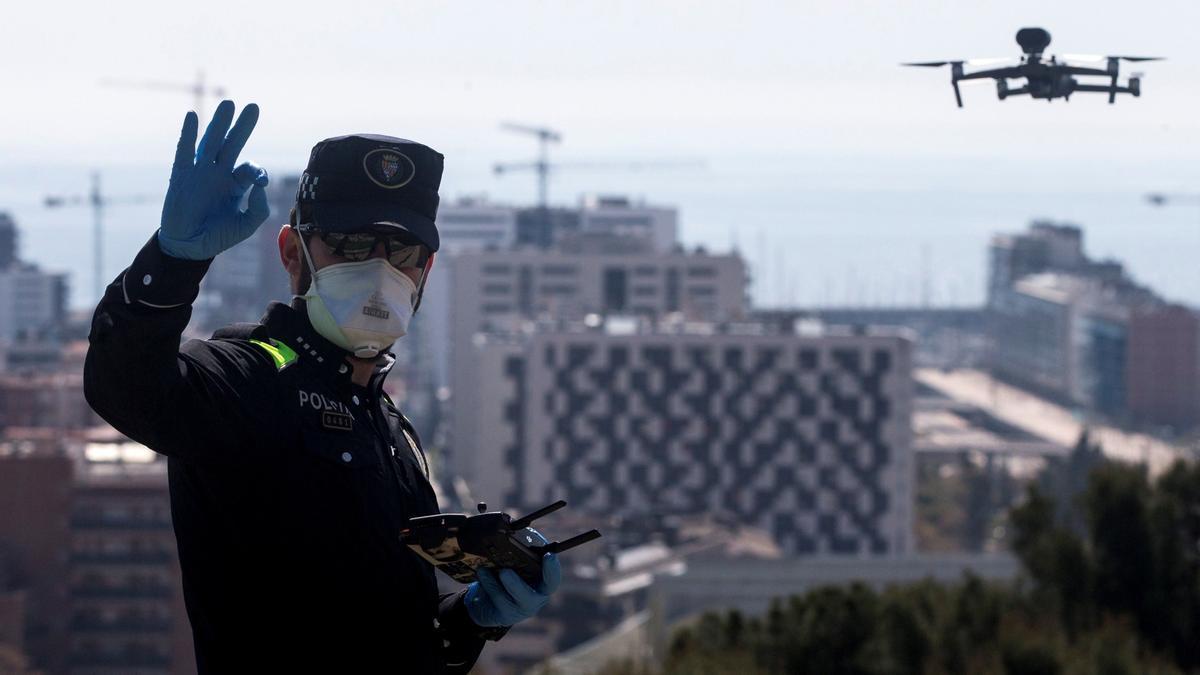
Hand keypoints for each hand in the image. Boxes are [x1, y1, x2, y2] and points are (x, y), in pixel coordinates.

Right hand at [157, 100, 269, 259]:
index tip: (260, 181)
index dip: (257, 171)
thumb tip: (261, 185)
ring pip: (211, 142)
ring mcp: (200, 172)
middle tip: (253, 107)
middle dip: (243, 127)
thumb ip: (259, 208)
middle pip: (233, 144)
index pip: (251, 169)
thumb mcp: (246, 226)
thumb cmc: (218, 236)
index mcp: (237, 185)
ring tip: (228, 104)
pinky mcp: (181, 175)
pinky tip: (193, 116)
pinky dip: (188, 133)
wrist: (189, 247)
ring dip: (219, 123)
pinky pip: (185, 151)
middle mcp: (219, 174)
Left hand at [465, 530, 561, 627]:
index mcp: (543, 585)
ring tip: (482, 569)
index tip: (548, 555)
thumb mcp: (518, 566)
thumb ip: (520, 555)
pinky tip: (481, 574)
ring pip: (506, 599)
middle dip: (515, 585)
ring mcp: (519, 610)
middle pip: (530, 597)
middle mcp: (535, 600)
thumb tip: (510, 529)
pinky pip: (494, 601)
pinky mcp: (504, 616)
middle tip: (504, 572)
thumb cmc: (511, 577)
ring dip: (492, 583)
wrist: (492, 602)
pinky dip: (486, 585)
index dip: (552, 569)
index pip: (552, 580)